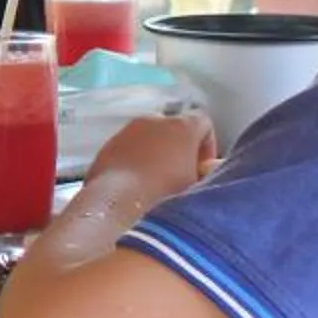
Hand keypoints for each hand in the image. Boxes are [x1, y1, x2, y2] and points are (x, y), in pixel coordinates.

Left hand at [88, 114, 218, 198]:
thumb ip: (205, 172)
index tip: (202, 168)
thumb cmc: (165, 192)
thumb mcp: (197, 184)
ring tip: (155, 180)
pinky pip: (129, 146)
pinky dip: (135, 157)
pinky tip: (134, 181)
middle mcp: (156, 119)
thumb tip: (203, 170)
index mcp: (183, 126)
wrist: (119, 199)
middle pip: (175, 128)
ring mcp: (130, 128)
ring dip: (156, 152)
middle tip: (180, 175)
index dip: (207, 146)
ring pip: (150, 136)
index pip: (204, 123)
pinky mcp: (111, 141)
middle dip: (179, 148)